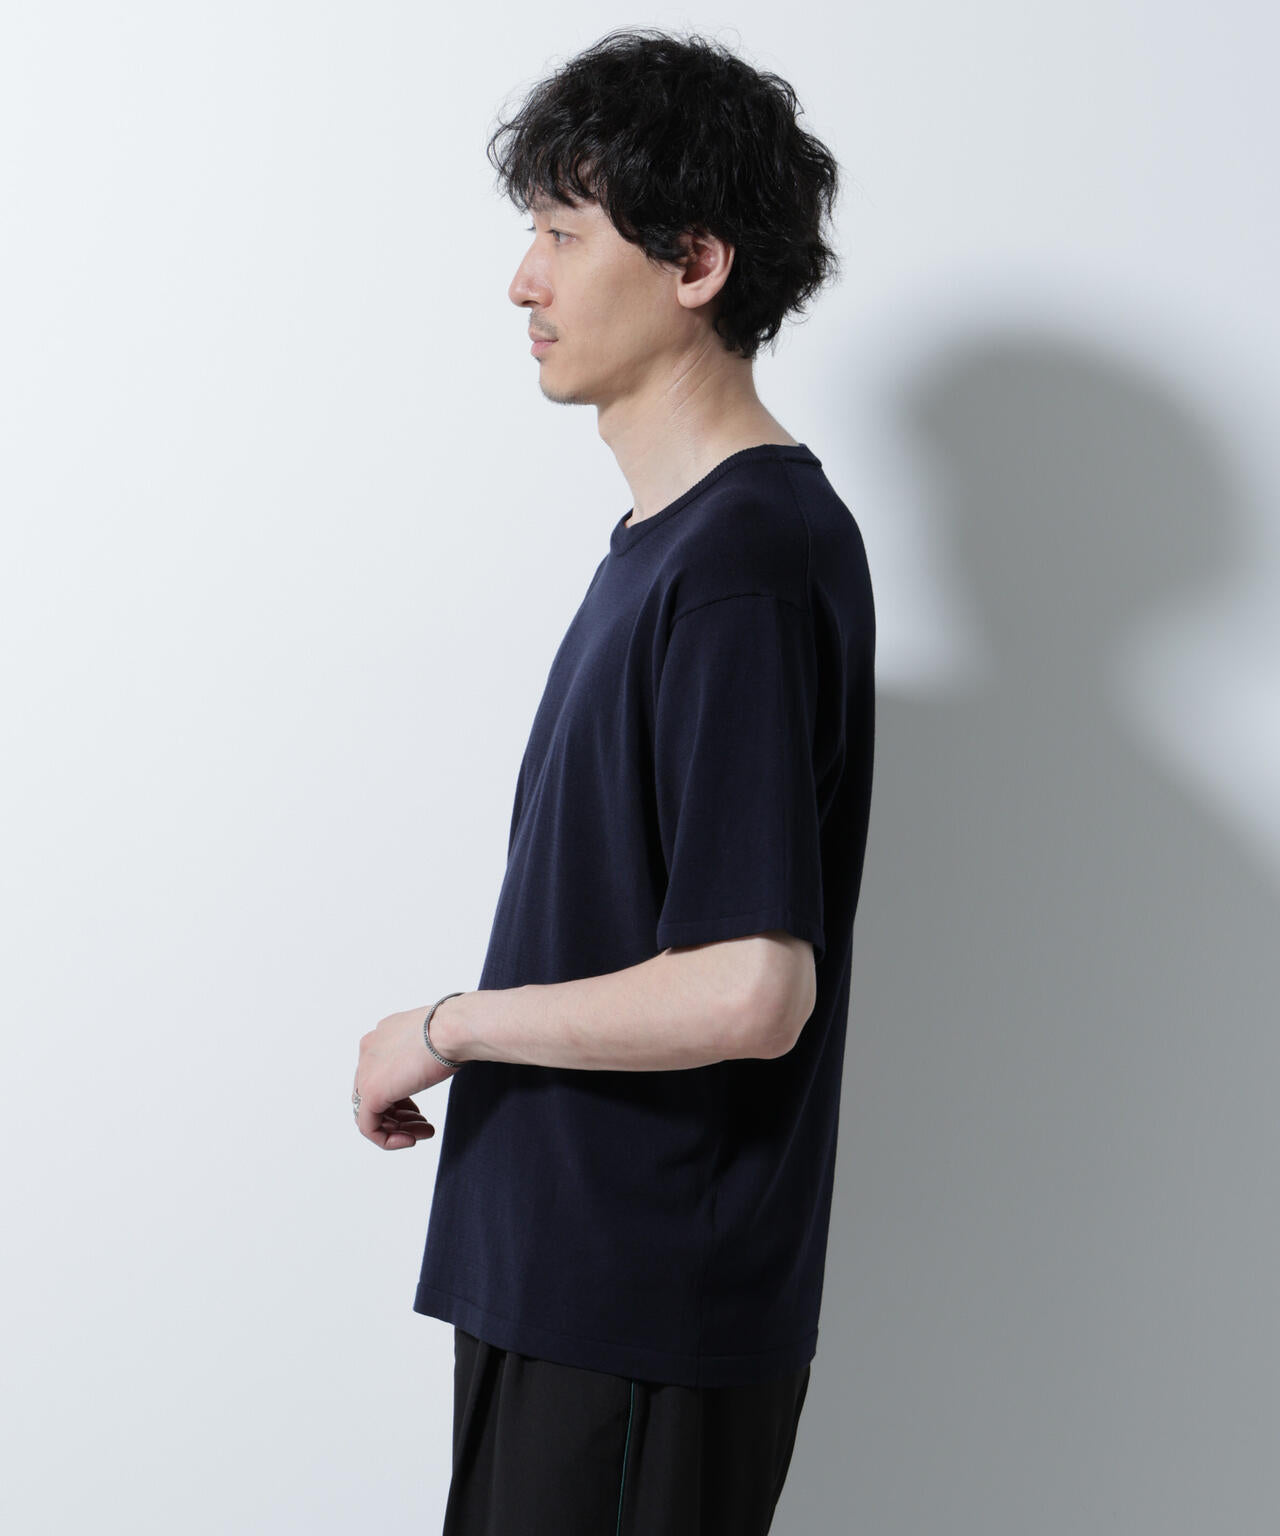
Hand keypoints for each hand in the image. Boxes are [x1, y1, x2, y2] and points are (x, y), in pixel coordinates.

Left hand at [353, 1003, 461, 1149]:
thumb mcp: (430, 1043)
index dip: (400, 1099)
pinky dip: (388, 1139)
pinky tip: (410, 1140)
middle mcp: (368, 1052)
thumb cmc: (453, 1031)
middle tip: (423, 1125)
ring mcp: (366, 1072)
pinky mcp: (371, 1093)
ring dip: (397, 1129)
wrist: (453, 1029)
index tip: (418, 1111)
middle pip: (375, 1095)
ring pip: (370, 1113)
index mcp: (380, 1038)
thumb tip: (426, 1069)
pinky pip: (369, 1127)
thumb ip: (419, 1056)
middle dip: (399, 1115)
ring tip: (423, 1134)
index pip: (380, 1076)